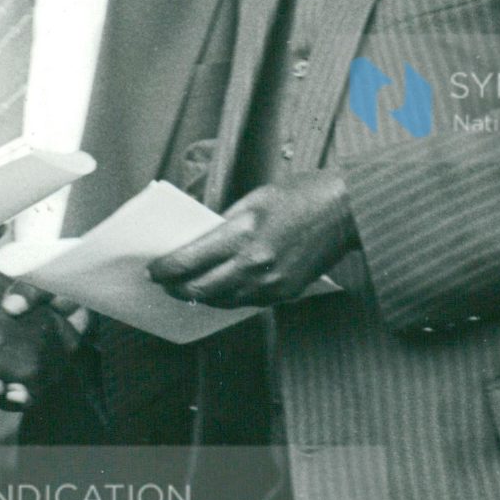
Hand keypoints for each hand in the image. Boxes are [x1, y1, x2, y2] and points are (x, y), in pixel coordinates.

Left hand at [149, 174, 353, 307]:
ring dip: (200, 297)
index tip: (152, 270)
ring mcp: (271, 283)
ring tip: (186, 288)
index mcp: (243, 234)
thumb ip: (223, 224)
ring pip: (221, 301)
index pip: (189, 262)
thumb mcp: (253, 199)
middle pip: (200, 289)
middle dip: (176, 288)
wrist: (347, 211)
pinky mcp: (284, 293)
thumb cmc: (301, 195)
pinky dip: (227, 298)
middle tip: (164, 284)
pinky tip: (218, 290)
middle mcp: (255, 264)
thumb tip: (197, 243)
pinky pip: (245, 303)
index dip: (165, 270)